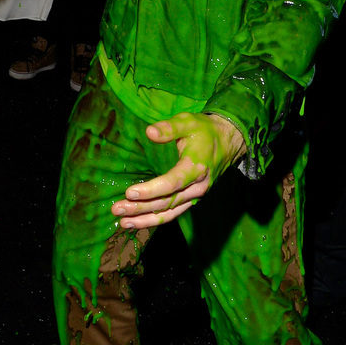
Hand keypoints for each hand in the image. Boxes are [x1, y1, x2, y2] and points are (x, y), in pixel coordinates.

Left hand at [112, 111, 246, 227]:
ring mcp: (194, 196)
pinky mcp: (191, 200)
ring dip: (145, 219)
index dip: (151, 190)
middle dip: (140, 208)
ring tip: (123, 222)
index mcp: (196, 168)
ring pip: (169, 213)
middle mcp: (197, 187)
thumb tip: (150, 132)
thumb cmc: (204, 131)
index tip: (129, 192)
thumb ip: (169, 128)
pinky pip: (172, 213)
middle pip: (166, 202)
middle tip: (117, 209)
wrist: (228, 142)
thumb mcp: (188, 122)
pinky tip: (136, 222)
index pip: (172, 183)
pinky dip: (154, 220)